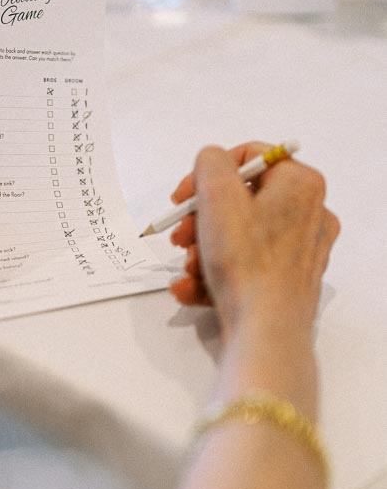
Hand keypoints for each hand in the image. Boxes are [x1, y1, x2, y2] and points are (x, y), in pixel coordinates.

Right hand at [168, 142, 338, 340]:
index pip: (249, 157)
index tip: (184, 195)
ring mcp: (300, 250)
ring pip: (238, 236)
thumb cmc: (248, 263)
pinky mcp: (287, 280)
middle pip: (239, 200)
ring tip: (187, 268)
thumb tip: (211, 163)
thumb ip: (210, 162)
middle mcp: (308, 213)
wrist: (265, 331)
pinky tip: (189, 286)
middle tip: (180, 234)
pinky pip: (244, 266)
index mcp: (300, 184)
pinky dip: (214, 274)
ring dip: (203, 250)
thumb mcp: (217, 195)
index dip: (207, 173)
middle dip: (200, 219)